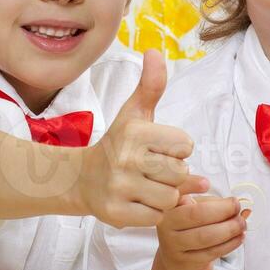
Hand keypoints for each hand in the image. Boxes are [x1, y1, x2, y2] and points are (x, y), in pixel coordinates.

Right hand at [77, 50, 200, 226]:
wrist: (83, 178)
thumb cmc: (119, 143)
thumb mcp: (135, 112)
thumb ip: (151, 84)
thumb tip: (155, 51)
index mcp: (135, 132)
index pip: (185, 146)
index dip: (177, 150)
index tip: (159, 148)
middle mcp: (126, 159)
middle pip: (180, 174)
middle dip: (171, 174)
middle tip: (152, 170)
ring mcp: (119, 187)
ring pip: (170, 199)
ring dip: (164, 195)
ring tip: (146, 186)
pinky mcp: (116, 213)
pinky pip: (155, 218)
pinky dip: (151, 212)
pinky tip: (138, 201)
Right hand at [153, 177, 246, 269]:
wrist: (177, 258)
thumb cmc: (190, 226)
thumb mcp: (196, 208)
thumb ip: (215, 204)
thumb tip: (238, 205)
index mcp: (168, 204)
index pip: (177, 190)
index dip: (190, 184)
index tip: (206, 183)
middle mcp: (166, 223)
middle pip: (195, 215)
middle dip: (222, 210)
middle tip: (237, 207)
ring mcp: (174, 244)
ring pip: (205, 237)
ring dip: (229, 229)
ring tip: (242, 224)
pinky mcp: (186, 261)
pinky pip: (211, 252)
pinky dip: (229, 244)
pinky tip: (239, 237)